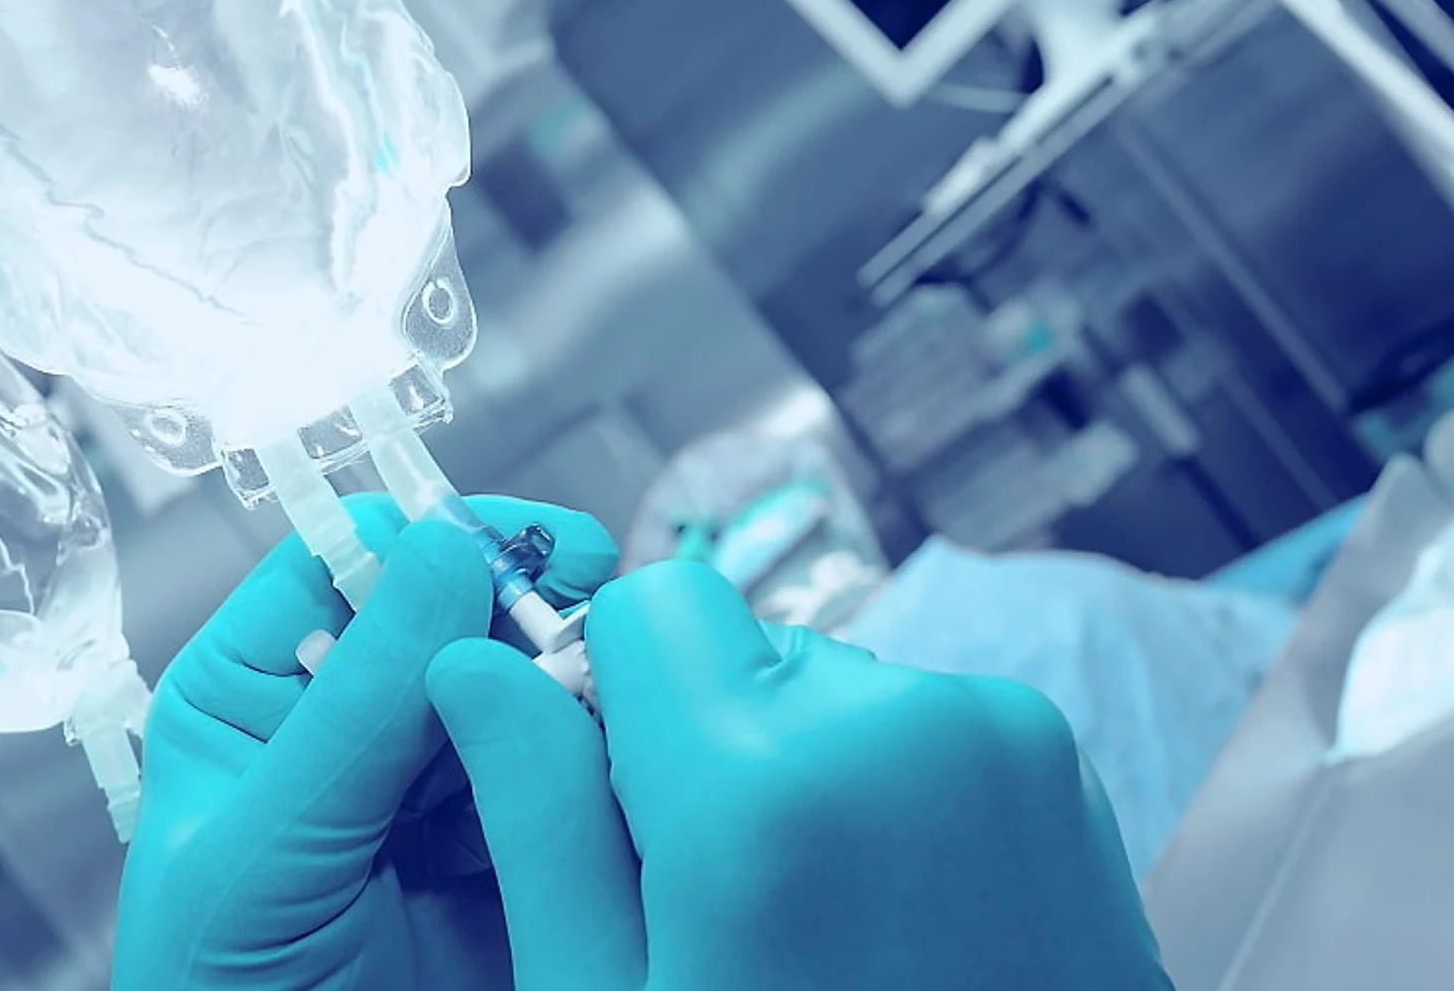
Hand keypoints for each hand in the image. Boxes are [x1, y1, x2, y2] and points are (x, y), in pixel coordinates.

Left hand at [113, 495, 617, 990]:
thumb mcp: (265, 852)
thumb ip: (354, 707)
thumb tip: (445, 549)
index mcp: (259, 690)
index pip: (353, 558)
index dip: (439, 543)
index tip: (526, 554)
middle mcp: (350, 718)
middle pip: (461, 610)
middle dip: (527, 616)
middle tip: (592, 633)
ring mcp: (437, 781)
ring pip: (528, 685)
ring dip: (572, 693)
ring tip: (601, 721)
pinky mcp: (511, 841)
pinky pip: (569, 772)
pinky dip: (598, 768)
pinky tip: (608, 786)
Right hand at [426, 561, 1172, 989]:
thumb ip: (538, 819)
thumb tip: (471, 665)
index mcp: (759, 785)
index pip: (648, 605)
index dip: (610, 693)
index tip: (625, 809)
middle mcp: (895, 723)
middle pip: (735, 648)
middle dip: (704, 743)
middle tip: (725, 900)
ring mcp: (998, 736)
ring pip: (822, 687)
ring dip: (796, 769)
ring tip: (822, 924)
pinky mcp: (1058, 762)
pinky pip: (911, 723)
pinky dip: (880, 791)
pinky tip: (892, 917)